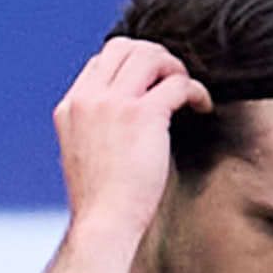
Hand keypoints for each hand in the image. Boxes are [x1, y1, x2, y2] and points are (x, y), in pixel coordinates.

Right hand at [53, 37, 208, 246]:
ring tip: (186, 92)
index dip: (130, 65)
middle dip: (154, 57)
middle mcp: (89, 99)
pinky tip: (201, 107)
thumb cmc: (100, 202)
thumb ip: (95, 126)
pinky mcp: (143, 115)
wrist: (103, 224)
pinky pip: (177, 84)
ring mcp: (114, 104)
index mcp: (71, 107)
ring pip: (151, 56)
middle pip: (125, 47)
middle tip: (172, 80)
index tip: (150, 84)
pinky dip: (195, 91)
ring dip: (175, 68)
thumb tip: (122, 115)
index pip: (101, 61)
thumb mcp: (83, 153)